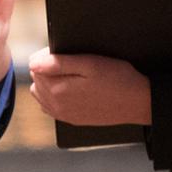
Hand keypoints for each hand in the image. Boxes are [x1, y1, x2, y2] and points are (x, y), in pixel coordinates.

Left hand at [28, 47, 151, 125]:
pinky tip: (71, 89)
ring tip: (71, 74)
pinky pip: (51, 107)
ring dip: (49, 82)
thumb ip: (58, 63)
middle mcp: (57, 106)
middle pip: (37, 80)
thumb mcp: (89, 63)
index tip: (65, 51)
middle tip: (72, 61)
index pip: (35, 67)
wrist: (138, 102)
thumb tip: (32, 63)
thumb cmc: (117, 79)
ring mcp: (64, 115)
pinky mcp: (72, 120)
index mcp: (57, 90)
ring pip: (41, 94)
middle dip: (47, 68)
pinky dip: (55, 96)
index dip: (47, 55)